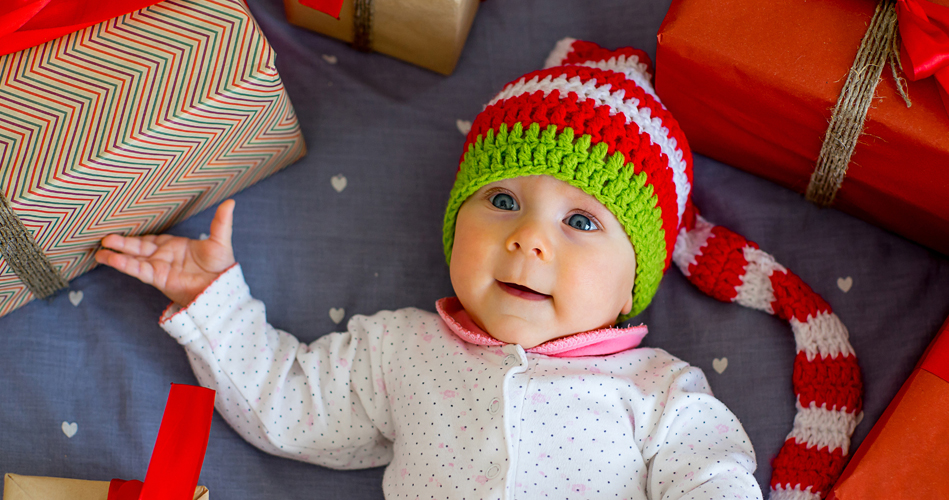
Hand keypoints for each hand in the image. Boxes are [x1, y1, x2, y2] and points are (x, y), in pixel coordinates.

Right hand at [95, 200, 236, 306]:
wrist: (222, 289)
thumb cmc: (221, 266)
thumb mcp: (220, 240)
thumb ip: (220, 222)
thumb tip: (230, 201)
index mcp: (174, 245)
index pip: (152, 238)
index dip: (138, 234)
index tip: (121, 224)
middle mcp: (163, 256)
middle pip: (138, 246)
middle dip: (122, 242)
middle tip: (104, 236)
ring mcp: (159, 267)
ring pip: (134, 258)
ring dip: (117, 255)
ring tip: (100, 251)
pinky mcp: (158, 278)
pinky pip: (138, 270)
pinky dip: (124, 264)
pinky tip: (110, 259)